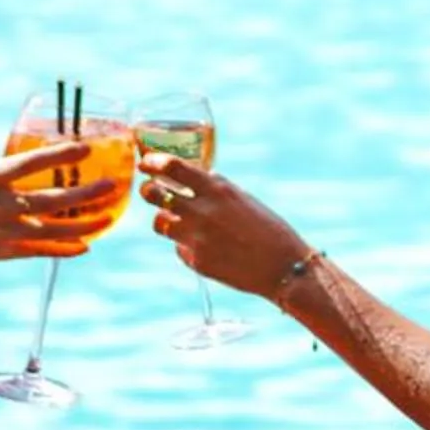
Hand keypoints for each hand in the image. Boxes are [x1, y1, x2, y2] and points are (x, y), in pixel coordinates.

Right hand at [0, 140, 127, 266]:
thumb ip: (3, 177)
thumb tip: (34, 168)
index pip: (30, 163)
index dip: (60, 155)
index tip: (86, 149)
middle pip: (51, 199)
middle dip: (85, 194)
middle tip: (111, 186)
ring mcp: (2, 231)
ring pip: (52, 228)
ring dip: (84, 224)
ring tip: (108, 216)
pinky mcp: (2, 252)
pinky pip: (40, 251)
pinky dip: (64, 249)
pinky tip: (85, 246)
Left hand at [137, 154, 310, 298]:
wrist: (283, 267)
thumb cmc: (268, 229)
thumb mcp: (242, 199)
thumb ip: (216, 191)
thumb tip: (195, 181)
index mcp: (218, 189)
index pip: (172, 167)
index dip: (153, 162)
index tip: (146, 162)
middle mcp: (202, 211)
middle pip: (154, 194)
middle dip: (148, 190)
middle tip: (149, 190)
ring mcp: (195, 238)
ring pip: (160, 223)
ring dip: (164, 219)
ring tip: (176, 221)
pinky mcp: (195, 261)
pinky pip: (179, 247)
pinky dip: (187, 245)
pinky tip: (208, 247)